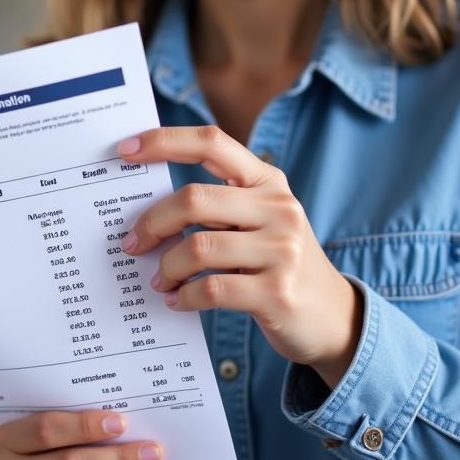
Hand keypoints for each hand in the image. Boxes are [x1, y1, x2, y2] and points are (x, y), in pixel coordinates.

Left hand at [118, 126, 361, 387]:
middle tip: (132, 243)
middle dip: (152, 222)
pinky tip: (178, 300)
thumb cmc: (277, 262)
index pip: (211, 143)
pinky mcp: (277, 293)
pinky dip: (184, 296)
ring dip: (166, 267)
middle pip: (194, 199)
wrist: (335, 317)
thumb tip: (145, 207)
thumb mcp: (258, 221)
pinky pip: (211, 289)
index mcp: (267, 180)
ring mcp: (282, 250)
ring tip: (159, 280)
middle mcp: (278, 207)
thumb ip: (215, 205)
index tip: (125, 150)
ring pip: (197, 248)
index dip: (165, 141)